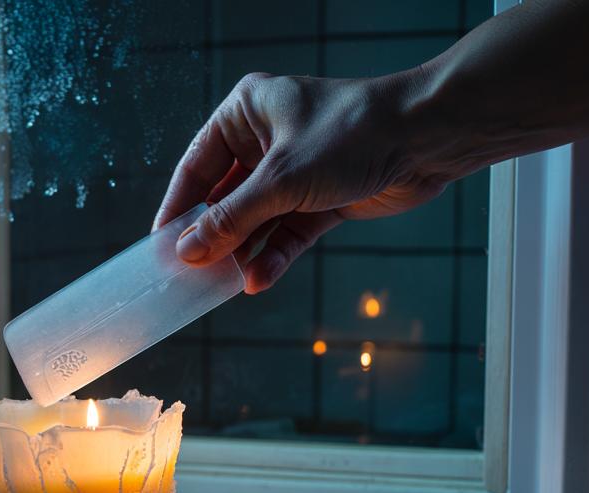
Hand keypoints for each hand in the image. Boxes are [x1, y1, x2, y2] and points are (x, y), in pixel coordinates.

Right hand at [154, 72, 450, 293]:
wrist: (426, 139)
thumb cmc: (351, 135)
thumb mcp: (280, 180)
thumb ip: (232, 219)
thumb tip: (189, 251)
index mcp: (246, 113)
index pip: (197, 166)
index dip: (179, 207)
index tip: (162, 246)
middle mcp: (267, 139)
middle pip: (225, 197)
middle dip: (213, 236)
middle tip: (191, 273)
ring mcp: (296, 172)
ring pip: (257, 220)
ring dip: (243, 252)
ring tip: (223, 284)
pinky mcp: (322, 199)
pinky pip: (288, 233)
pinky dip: (274, 256)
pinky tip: (258, 280)